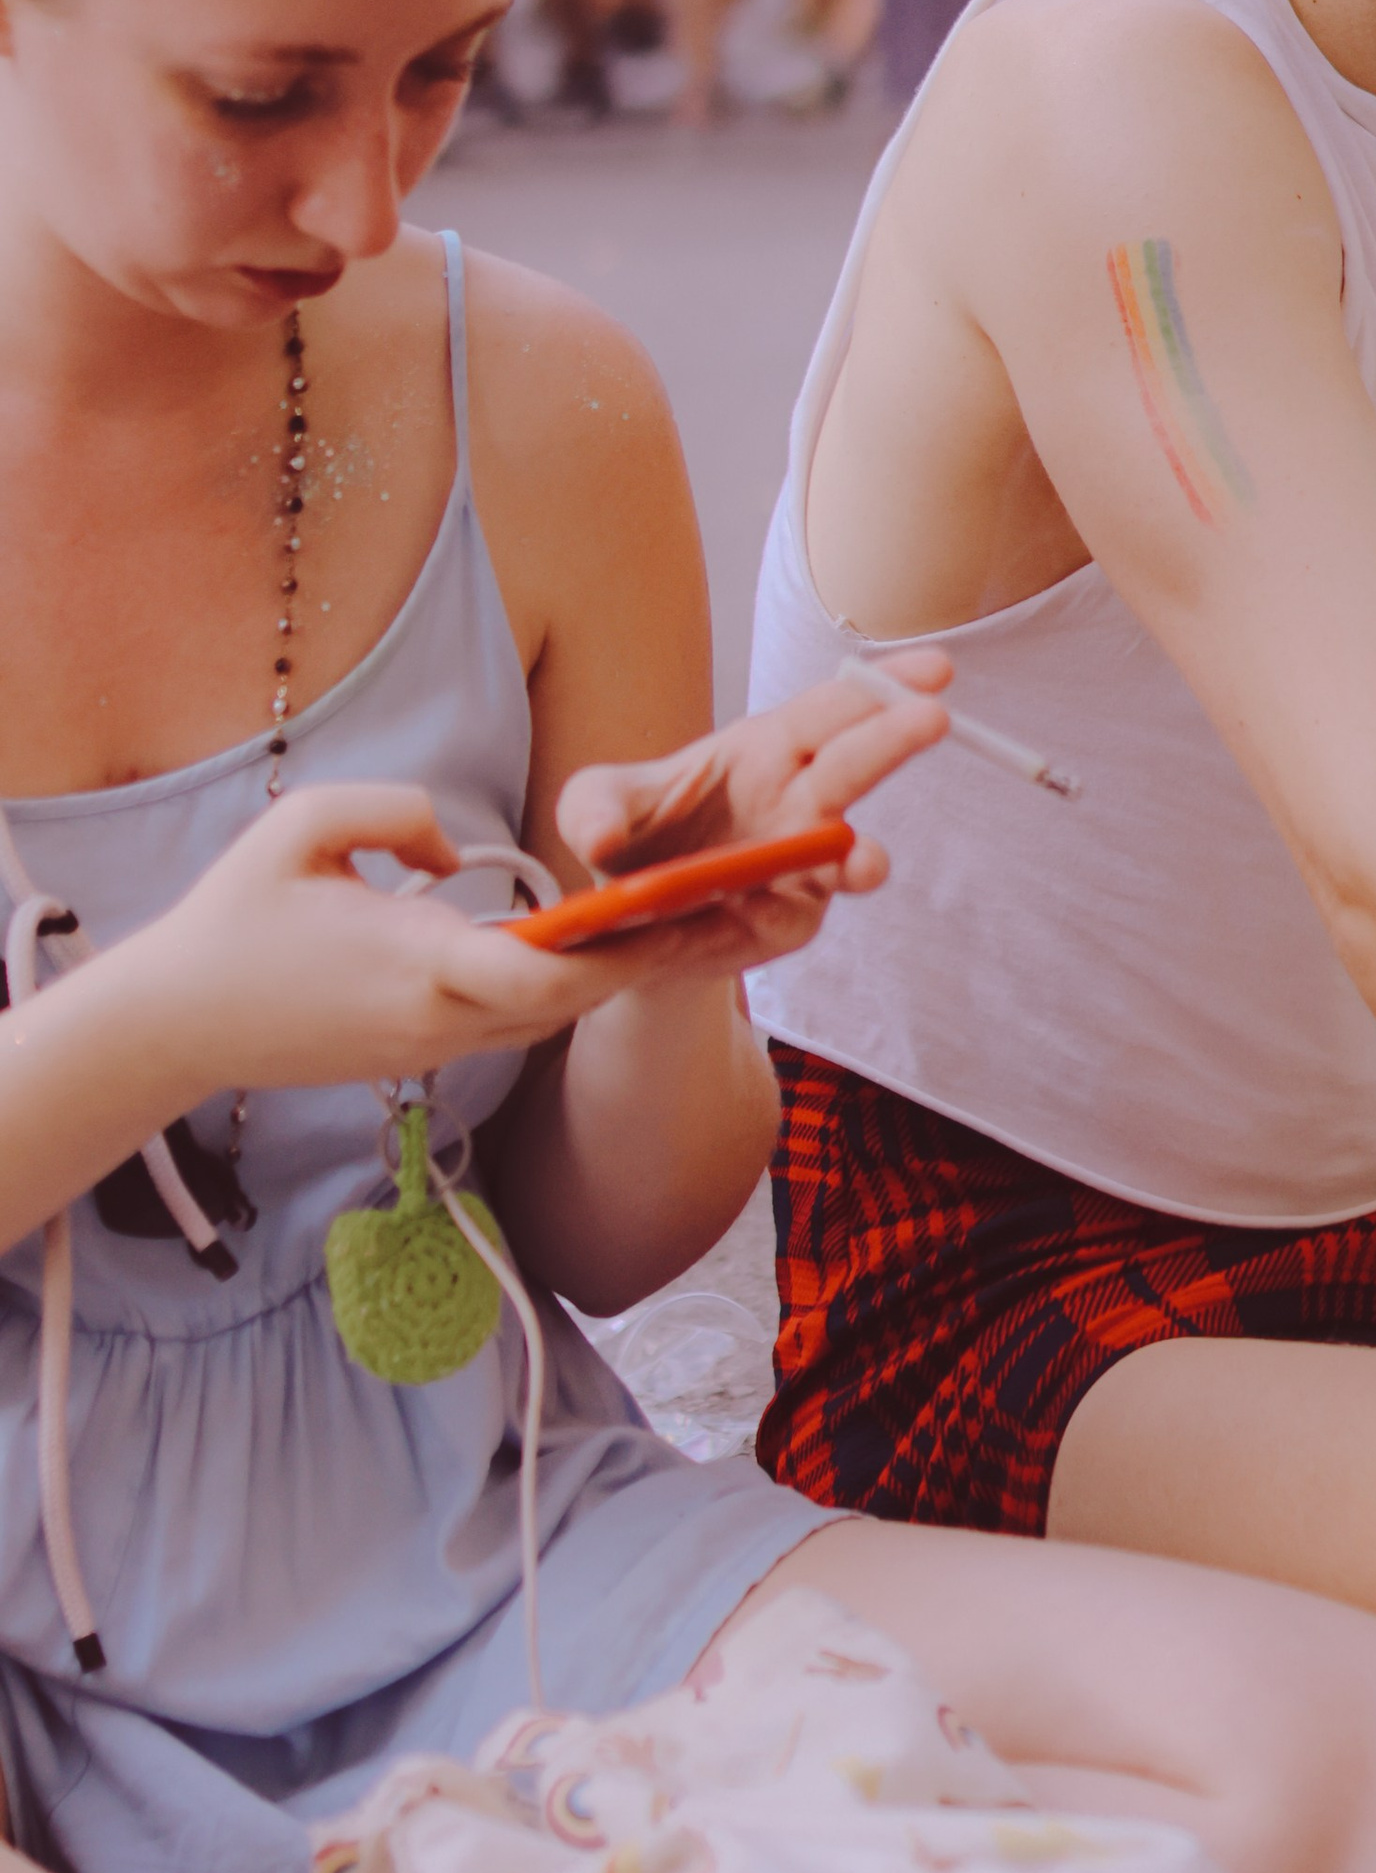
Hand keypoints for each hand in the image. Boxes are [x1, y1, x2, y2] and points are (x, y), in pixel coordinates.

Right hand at [118, 787, 652, 1096]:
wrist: (174, 1022)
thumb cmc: (233, 915)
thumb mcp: (305, 825)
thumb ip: (400, 813)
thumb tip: (455, 855)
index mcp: (416, 963)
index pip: (543, 978)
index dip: (617, 952)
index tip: (672, 914)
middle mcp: (435, 1020)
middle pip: (565, 1008)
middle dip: (637, 964)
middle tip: (704, 916)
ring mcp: (426, 1050)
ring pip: (541, 1024)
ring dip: (599, 982)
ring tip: (667, 927)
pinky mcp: (414, 1058)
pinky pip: (505, 1030)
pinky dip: (552, 997)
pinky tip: (586, 956)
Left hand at [550, 661, 949, 984]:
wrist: (626, 926)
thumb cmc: (631, 839)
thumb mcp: (594, 806)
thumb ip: (594, 806)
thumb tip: (602, 840)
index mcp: (765, 750)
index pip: (835, 708)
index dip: (882, 685)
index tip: (934, 671)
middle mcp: (798, 803)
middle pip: (857, 764)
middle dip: (894, 738)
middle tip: (931, 719)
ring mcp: (800, 866)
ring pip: (847, 856)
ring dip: (861, 859)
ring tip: (866, 863)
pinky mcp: (788, 922)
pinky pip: (793, 917)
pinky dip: (778, 912)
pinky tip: (752, 910)